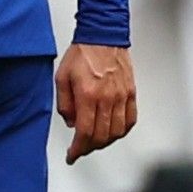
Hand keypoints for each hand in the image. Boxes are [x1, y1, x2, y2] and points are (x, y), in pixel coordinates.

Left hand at [56, 42, 136, 163]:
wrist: (103, 36)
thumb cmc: (81, 54)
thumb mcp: (61, 78)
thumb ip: (64, 104)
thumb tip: (71, 123)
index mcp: (87, 95)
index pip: (84, 132)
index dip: (77, 149)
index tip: (72, 155)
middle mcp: (107, 98)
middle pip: (101, 136)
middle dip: (89, 148)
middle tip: (81, 150)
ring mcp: (121, 96)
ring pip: (117, 132)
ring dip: (105, 142)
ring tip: (94, 142)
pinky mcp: (131, 93)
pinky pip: (130, 120)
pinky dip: (122, 131)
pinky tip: (113, 132)